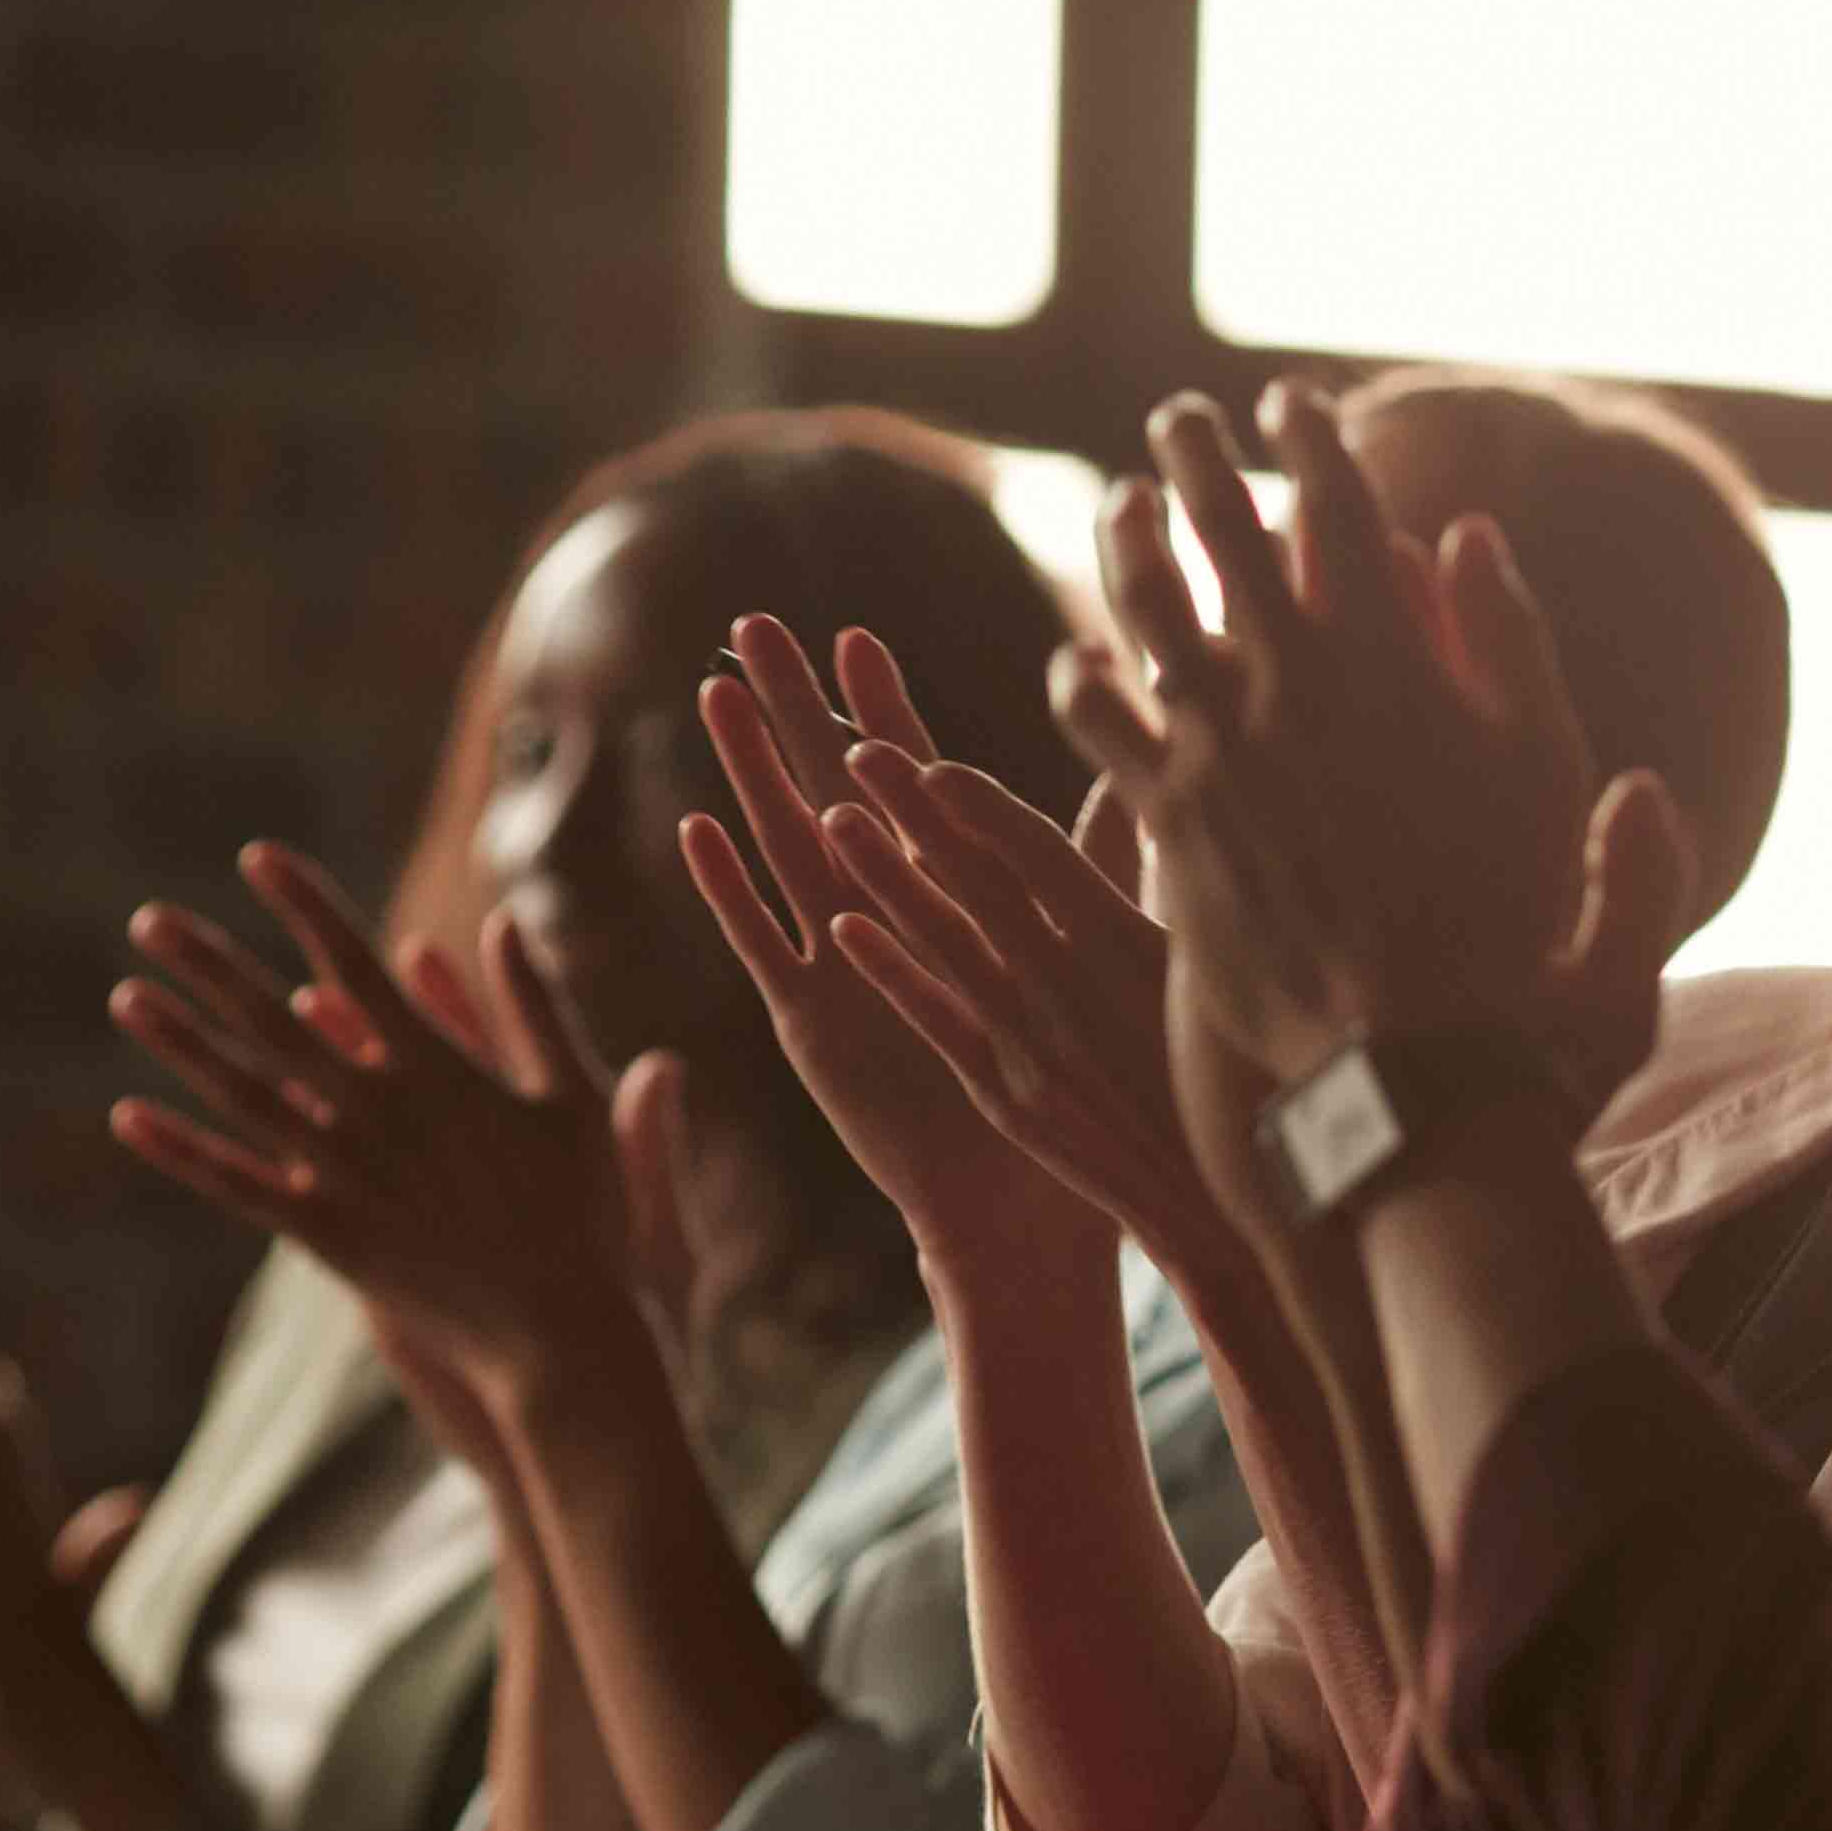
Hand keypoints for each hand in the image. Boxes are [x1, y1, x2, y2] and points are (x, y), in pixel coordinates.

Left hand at [106, 844, 655, 1399]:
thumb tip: (509, 921)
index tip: (258, 859)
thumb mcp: (575, 1097)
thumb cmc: (583, 1213)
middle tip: (150, 919)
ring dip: (179, 1042)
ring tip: (126, 995)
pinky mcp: (323, 1234)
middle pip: (273, 1017)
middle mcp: (376, 1108)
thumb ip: (535, 1005)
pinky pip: (236, 1185)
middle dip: (209, 962)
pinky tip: (128, 1117)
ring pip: (242, 1092)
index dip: (304, 905)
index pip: (355, 962)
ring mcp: (342, 1172)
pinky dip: (181, 1150)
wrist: (558, 1331)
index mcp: (437, 1066)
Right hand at [671, 614, 1116, 1290]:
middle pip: (827, 790)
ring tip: (713, 696)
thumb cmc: (1070, 1089)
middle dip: (789, 708)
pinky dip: (734, 891)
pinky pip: (767, 947)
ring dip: (752, 773)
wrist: (1032, 1205)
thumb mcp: (1087, 955)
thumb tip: (1131, 763)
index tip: (855, 635)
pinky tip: (700, 830)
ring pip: (786, 849)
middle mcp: (885, 919)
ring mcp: (842, 967)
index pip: (906, 780)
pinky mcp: (817, 1026)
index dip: (878, 709)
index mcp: (948, 894)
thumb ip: (1089, 855)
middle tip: (753, 625)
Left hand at [1046, 388, 1692, 1212]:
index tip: (1293, 401)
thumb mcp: (1555, 776)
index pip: (1340, 507)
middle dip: (1197, 457)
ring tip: (1120, 505)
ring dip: (1126, 541)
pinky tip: (1075, 666)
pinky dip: (1082, 686)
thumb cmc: (1514, 934)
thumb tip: (1470, 535)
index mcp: (1393, 660)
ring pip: (1145, 608)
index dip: (1313, 440)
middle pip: (1223, 532)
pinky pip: (1101, 733)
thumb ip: (1516, 650)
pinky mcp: (1170, 828)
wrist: (1422, 1064)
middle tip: (1178, 419)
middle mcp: (1293, 685)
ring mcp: (1221, 753)